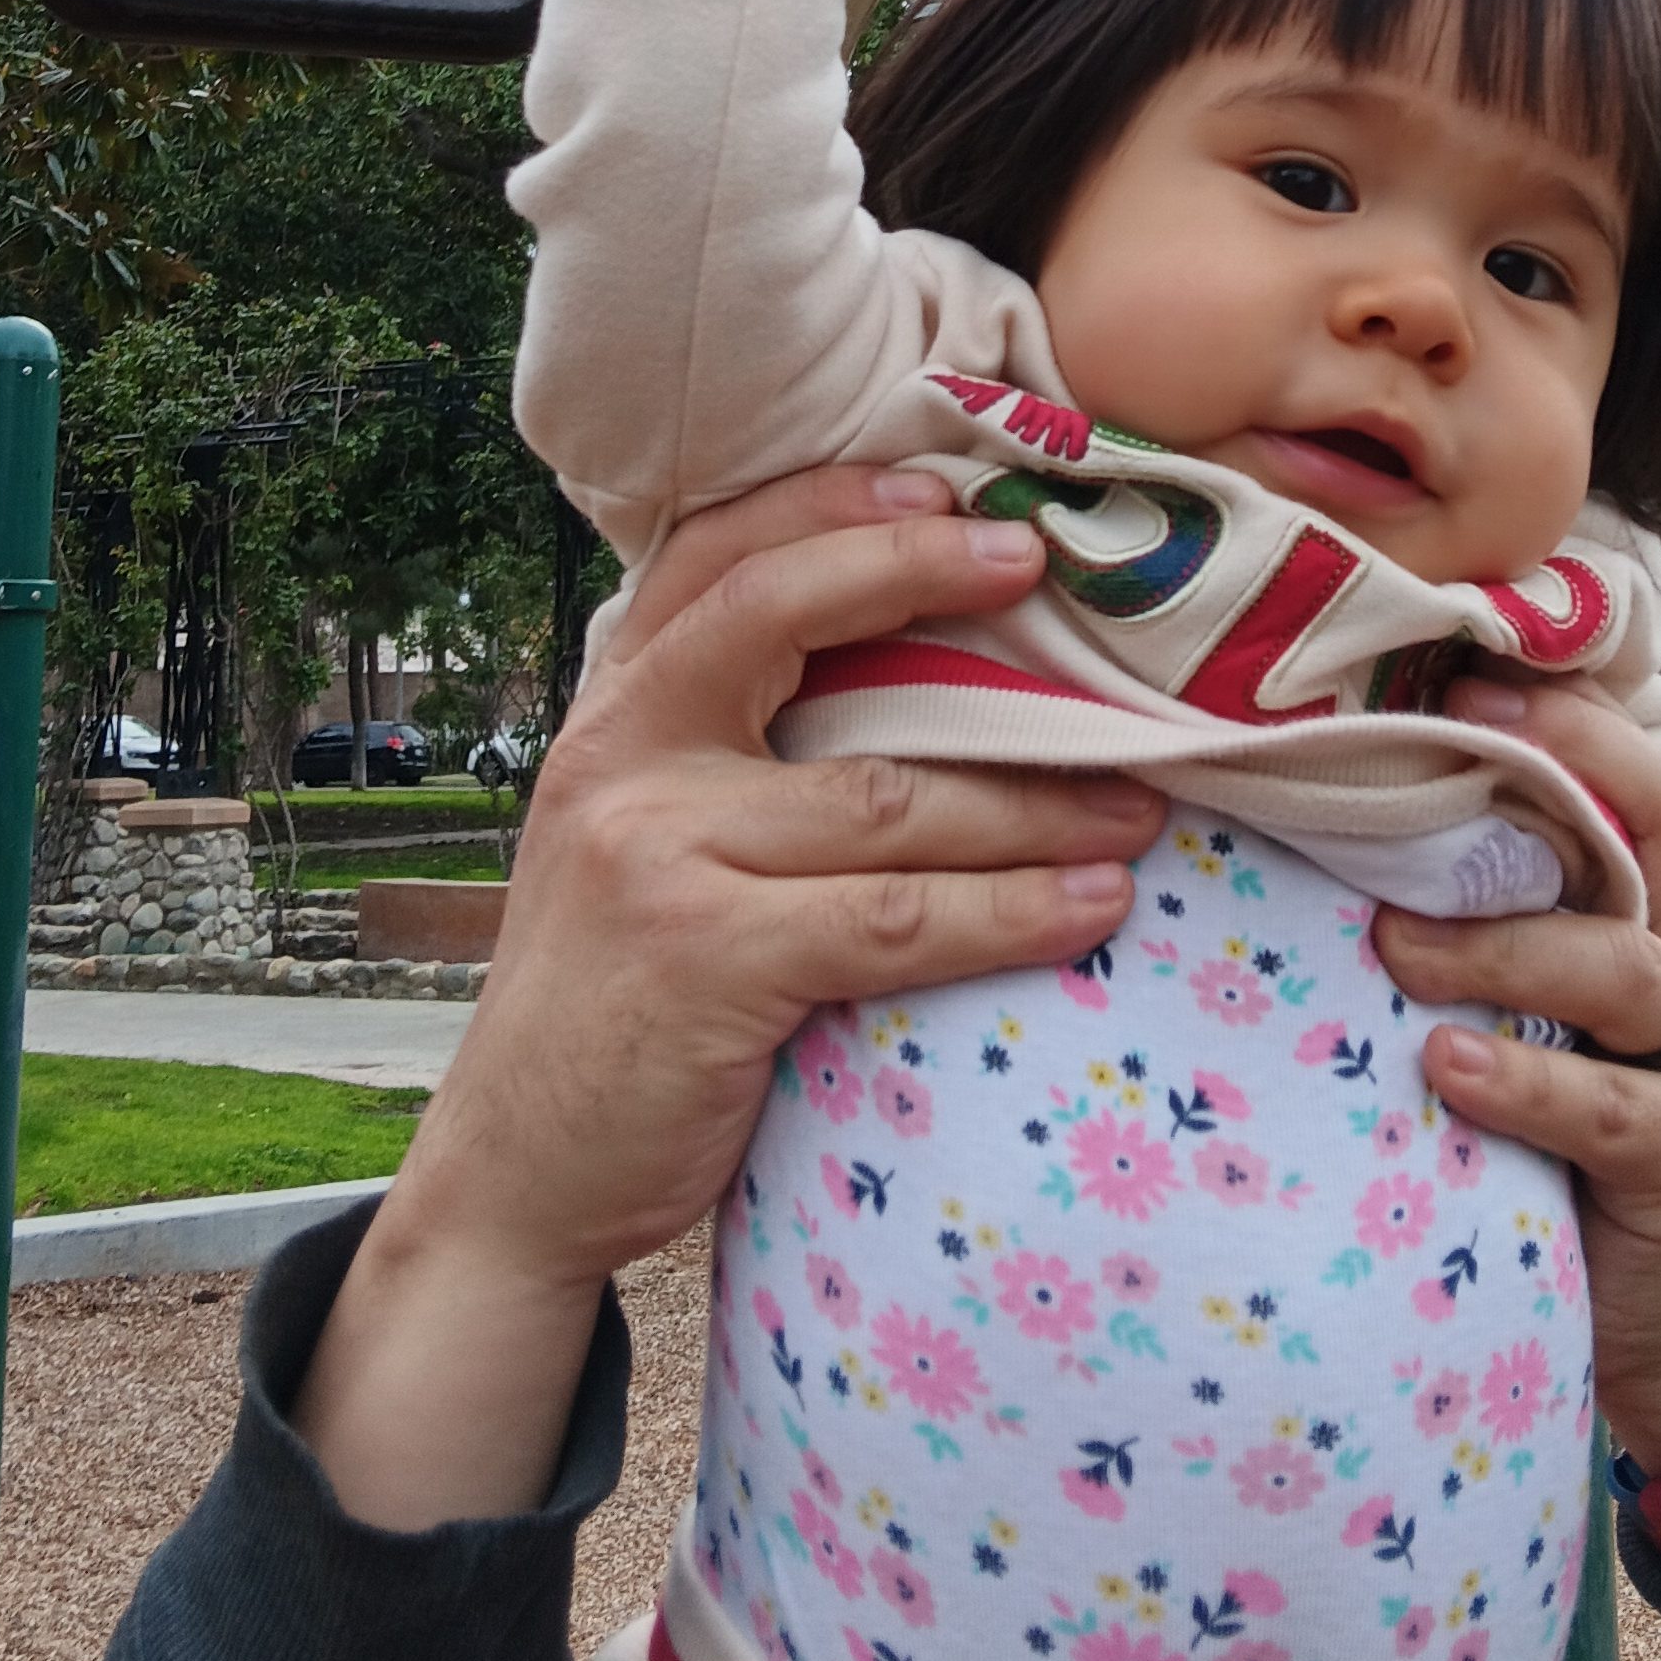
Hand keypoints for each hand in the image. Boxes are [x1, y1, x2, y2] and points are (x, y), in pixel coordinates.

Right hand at [295, 464, 1165, 1526]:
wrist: (516, 1174)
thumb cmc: (615, 998)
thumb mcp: (634, 838)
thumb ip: (723, 753)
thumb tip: (903, 681)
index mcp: (614, 713)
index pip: (713, 556)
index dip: (830, 504)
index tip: (948, 486)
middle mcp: (623, 758)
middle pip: (779, 615)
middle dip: (920, 571)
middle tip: (1042, 561)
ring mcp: (659, 856)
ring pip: (885, 794)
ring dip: (1036, 795)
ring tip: (1143, 796)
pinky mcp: (710, 960)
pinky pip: (896, 918)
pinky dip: (1013, 910)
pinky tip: (1093, 905)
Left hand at [1377, 681, 1660, 1477]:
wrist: (1656, 1332)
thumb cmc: (1549, 1150)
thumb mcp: (1511, 1017)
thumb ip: (1454, 934)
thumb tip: (1309, 847)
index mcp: (1638, 913)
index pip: (1628, 776)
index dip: (1564, 713)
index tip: (1461, 669)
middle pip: (1658, 823)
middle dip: (1570, 760)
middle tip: (1449, 734)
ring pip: (1625, 962)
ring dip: (1505, 944)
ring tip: (1394, 949)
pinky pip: (1612, 1105)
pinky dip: (1526, 1080)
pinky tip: (1447, 1069)